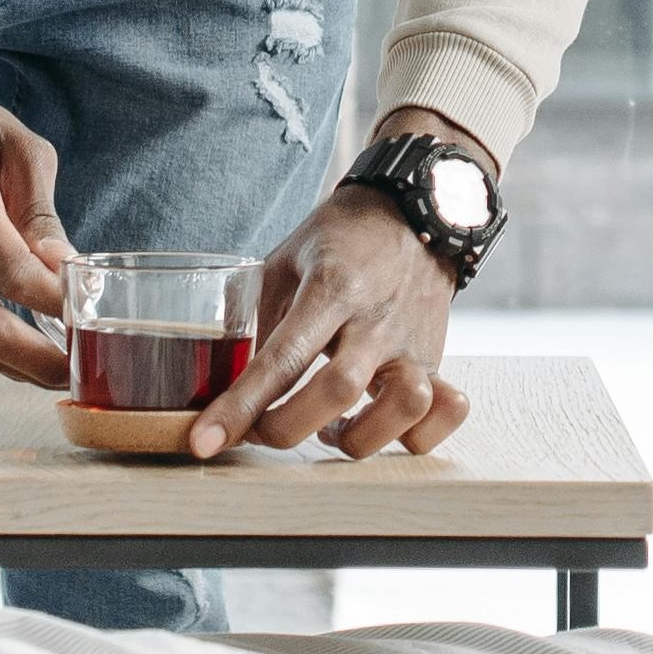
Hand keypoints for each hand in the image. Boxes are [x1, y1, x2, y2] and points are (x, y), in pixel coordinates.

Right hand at [0, 0, 69, 386]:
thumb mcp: (17, 146)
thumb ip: (41, 212)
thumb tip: (68, 269)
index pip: (8, 269)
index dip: (52, 302)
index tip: (90, 315)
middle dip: (34, 359)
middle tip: (79, 371)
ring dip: (13, 366)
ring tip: (62, 374)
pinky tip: (27, 357)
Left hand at [187, 111, 484, 459]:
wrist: (413, 211)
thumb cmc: (341, 240)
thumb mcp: (285, 265)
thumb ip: (263, 322)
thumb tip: (236, 387)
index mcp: (331, 287)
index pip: (281, 359)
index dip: (240, 407)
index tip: (205, 442)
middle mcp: (376, 317)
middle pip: (337, 391)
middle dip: (286, 428)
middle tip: (264, 429)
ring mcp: (413, 340)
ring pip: (404, 406)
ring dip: (360, 436)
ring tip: (332, 430)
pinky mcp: (437, 356)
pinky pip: (447, 410)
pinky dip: (420, 434)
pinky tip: (384, 428)